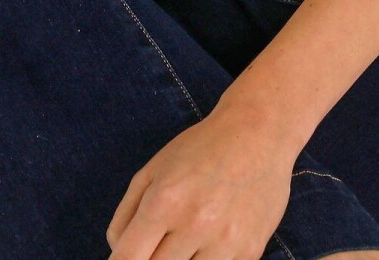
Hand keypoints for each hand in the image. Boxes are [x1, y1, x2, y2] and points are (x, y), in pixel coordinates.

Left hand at [105, 106, 298, 259]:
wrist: (260, 131)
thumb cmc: (202, 147)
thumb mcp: (154, 169)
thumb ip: (126, 215)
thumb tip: (118, 252)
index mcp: (165, 200)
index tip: (127, 259)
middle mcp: (195, 224)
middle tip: (162, 241)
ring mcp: (225, 242)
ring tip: (186, 242)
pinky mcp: (249, 252)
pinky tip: (210, 243)